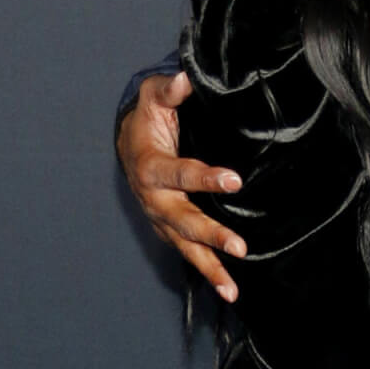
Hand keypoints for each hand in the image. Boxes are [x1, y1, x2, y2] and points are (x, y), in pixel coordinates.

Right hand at [117, 72, 245, 301]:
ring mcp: (160, 217)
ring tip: (233, 289)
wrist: (130, 142)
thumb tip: (186, 79)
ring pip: (185, 246)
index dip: (205, 177)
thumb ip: (170, 90)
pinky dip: (208, 271)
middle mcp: (154, 198)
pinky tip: (229, 289)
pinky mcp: (169, 228)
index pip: (179, 173)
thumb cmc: (149, 117)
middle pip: (182, 220)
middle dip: (210, 234)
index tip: (235, 180)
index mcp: (150, 166)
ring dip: (210, 267)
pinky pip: (188, 252)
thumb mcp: (154, 96)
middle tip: (239, 246)